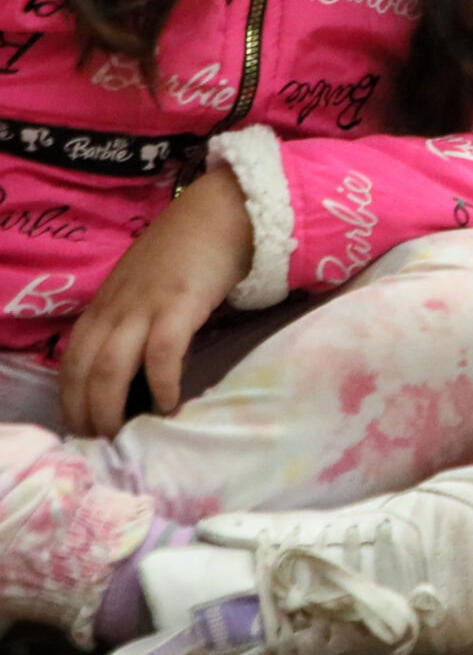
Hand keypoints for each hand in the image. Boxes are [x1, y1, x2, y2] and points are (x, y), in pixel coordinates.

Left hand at [58, 164, 253, 436]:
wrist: (222, 211)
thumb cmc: (189, 248)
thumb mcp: (145, 286)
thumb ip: (133, 317)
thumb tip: (135, 364)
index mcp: (104, 305)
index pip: (71, 360)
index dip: (70, 398)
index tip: (81, 427)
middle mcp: (115, 308)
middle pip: (84, 370)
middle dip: (85, 412)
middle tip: (100, 443)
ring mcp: (145, 306)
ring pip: (110, 368)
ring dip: (111, 407)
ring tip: (124, 435)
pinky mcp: (179, 306)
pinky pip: (161, 354)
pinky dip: (160, 384)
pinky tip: (168, 405)